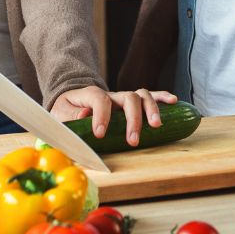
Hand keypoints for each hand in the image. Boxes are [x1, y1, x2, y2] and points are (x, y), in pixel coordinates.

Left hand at [51, 86, 178, 146]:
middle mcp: (111, 94)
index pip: (99, 99)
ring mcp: (122, 98)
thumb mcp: (60, 114)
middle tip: (133, 140)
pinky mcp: (132, 103)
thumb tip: (85, 114)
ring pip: (142, 96)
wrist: (72, 102)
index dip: (101, 115)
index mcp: (91, 95)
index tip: (101, 134)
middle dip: (133, 119)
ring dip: (151, 109)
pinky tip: (173, 102)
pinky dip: (162, 97)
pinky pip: (150, 96)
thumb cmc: (67, 111)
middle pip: (128, 98)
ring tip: (156, 125)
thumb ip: (70, 115)